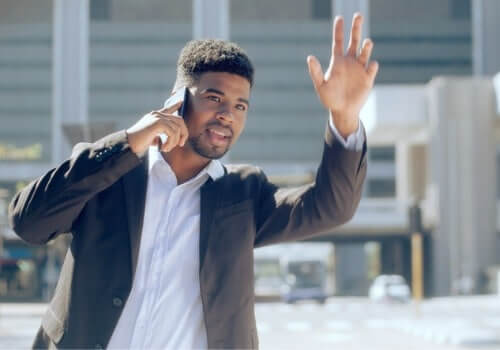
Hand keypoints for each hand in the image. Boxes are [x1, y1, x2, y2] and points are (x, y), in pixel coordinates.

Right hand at [126, 101, 188, 154]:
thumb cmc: (139, 142)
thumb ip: (162, 133)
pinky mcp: (157, 122)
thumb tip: (176, 135)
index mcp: (154, 116)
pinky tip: (163, 148)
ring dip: (175, 141)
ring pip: (178, 128)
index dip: (175, 105)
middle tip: (180, 144)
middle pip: (179, 120)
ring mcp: (157, 117)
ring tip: (166, 148)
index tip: (181, 101)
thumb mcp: (153, 136)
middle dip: (184, 133)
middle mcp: (157, 114)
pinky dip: (171, 142)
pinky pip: (173, 133)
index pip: (167, 109)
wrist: (129, 144)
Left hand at [307, 13, 377, 137]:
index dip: (339, 30)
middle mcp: (350, 62)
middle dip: (356, 28)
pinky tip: (370, 66)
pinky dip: (372, 66)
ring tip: (367, 42)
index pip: (338, 42)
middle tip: (358, 15)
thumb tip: (310, 57)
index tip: (339, 18)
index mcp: (338, 62)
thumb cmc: (329, 99)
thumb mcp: (321, 85)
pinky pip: (371, 68)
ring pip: (365, 52)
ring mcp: (360, 69)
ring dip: (366, 46)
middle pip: (354, 41)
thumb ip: (316, 72)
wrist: (342, 111)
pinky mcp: (368, 78)